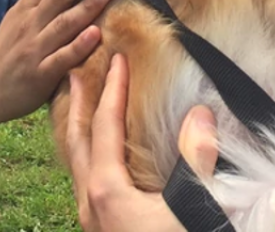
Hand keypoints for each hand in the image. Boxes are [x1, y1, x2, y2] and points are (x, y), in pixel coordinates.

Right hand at [0, 0, 112, 124]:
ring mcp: (35, 49)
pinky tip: (96, 34)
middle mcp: (30, 25)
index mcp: (25, 9)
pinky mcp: (40, 75)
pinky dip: (78, 45)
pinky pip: (62, 58)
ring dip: (86, 5)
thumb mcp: (17, 14)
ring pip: (63, 24)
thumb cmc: (7, 51)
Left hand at [68, 54, 218, 231]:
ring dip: (81, 130)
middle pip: (77, 141)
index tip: (118, 59)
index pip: (104, 125)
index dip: (113, 89)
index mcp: (106, 190)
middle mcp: (91, 203)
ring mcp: (93, 221)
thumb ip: (196, 161)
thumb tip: (200, 114)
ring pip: (79, 164)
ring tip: (84, 108)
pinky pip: (87, 182)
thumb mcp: (194, 209)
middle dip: (77, 104)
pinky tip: (103, 157)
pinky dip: (90, 155)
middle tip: (74, 73)